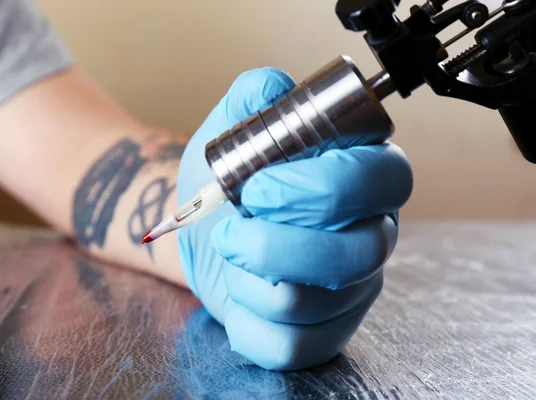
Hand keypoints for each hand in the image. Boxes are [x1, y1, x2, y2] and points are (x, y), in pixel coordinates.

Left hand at [177, 68, 412, 370]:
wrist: (205, 231)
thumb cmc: (228, 182)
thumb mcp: (232, 130)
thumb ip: (253, 99)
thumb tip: (270, 88)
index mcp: (364, 177)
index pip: (382, 181)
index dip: (323, 188)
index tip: (259, 188)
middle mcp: (371, 233)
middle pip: (357, 254)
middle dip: (278, 244)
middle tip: (234, 228)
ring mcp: (353, 289)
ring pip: (317, 303)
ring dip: (252, 279)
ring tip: (235, 253)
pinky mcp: (325, 331)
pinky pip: (295, 346)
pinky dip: (249, 323)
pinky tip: (240, 293)